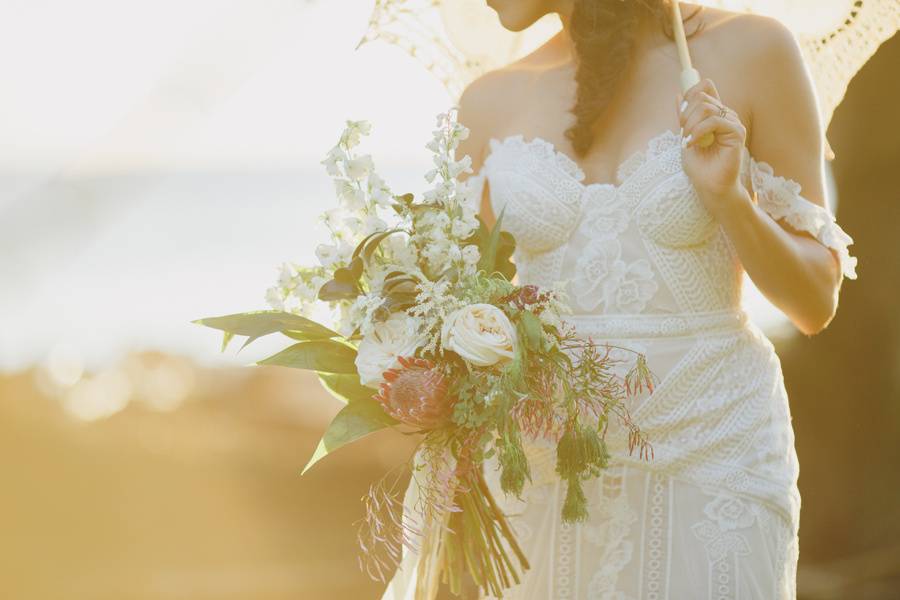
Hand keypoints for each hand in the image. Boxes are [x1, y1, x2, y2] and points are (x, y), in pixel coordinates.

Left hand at [677, 78, 747, 218]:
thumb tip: (678, 95)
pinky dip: (698, 132)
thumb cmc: (700, 166)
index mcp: (714, 114)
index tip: (680, 116)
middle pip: (702, 97)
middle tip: (682, 134)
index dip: (689, 94)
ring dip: (690, 125)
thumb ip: (684, 116)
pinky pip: (714, 121)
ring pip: (706, 108)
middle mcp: (725, 115)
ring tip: (687, 141)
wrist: (709, 186)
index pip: (705, 87)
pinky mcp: (737, 132)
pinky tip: (692, 144)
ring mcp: (732, 122)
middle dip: (685, 114)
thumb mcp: (686, 136)